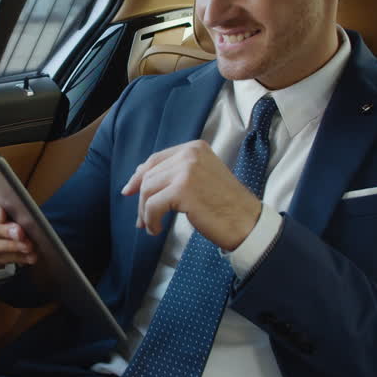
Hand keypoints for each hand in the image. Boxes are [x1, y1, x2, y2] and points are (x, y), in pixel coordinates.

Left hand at [121, 140, 261, 250]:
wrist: (247, 222)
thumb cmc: (225, 205)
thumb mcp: (200, 178)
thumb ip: (174, 172)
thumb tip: (139, 175)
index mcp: (195, 148)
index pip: (156, 159)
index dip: (139, 176)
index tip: (129, 190)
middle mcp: (190, 154)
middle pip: (149, 175)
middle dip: (141, 199)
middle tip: (141, 219)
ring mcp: (187, 170)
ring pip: (147, 190)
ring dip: (145, 212)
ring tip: (151, 225)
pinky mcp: (183, 190)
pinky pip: (153, 205)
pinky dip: (150, 220)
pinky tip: (157, 229)